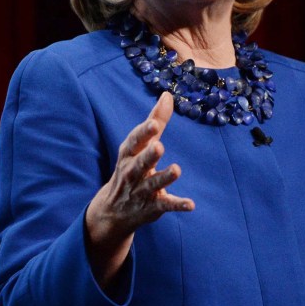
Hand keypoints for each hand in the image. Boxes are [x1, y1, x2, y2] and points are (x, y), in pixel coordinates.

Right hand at [84, 92, 193, 286]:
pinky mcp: (153, 206)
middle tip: (159, 146)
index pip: (134, 142)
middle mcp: (132, 172)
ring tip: (176, 170)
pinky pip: (166, 205)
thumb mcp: (138, 145)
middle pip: (139, 163)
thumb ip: (155, 120)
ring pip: (153, 184)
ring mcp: (142, 190)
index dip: (144, 133)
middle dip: (148, 155)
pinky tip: (191, 204)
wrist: (113, 211)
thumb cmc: (130, 168)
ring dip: (164, 177)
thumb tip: (167, 95)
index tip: (154, 124)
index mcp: (128, 154)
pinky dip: (177, 205)